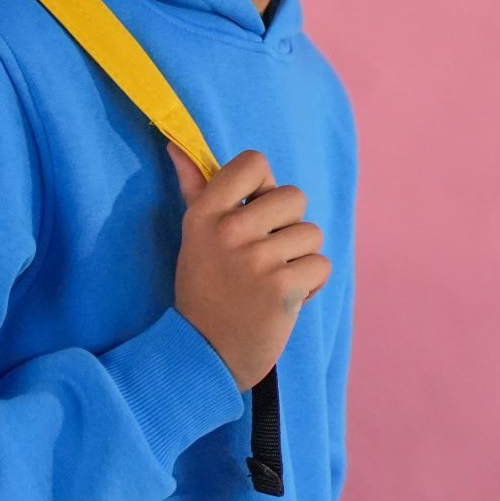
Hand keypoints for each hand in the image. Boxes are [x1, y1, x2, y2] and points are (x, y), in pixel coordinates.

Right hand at [163, 140, 328, 389]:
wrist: (205, 353)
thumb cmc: (204, 288)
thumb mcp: (194, 237)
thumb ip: (195, 189)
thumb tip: (178, 146)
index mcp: (205, 213)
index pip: (254, 163)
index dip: (264, 186)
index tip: (254, 212)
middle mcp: (229, 230)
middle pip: (294, 197)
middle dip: (288, 227)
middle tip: (264, 256)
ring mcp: (256, 259)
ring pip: (312, 234)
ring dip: (300, 259)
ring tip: (272, 281)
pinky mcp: (282, 288)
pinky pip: (321, 266)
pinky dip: (310, 285)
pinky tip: (284, 300)